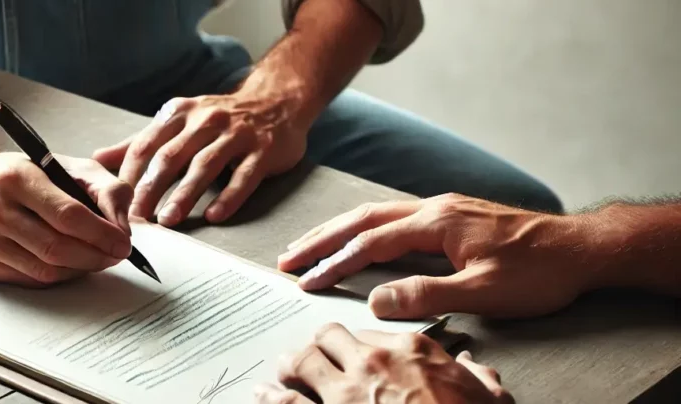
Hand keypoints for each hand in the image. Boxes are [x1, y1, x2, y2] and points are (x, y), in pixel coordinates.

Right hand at [0, 152, 132, 286]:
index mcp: (17, 177)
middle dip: (96, 256)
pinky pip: (30, 281)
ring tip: (97, 258)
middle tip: (116, 255)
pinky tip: (69, 263)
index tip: (123, 243)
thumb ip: (106, 190)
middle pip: (57, 248)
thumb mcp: (68, 166)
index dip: (102, 234)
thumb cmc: (23, 174)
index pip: (68, 215)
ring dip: (80, 269)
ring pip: (45, 271)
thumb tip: (122, 228)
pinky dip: (58, 276)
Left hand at [92, 93, 307, 226]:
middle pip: (171, 156)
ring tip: (168, 219)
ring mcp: (237, 134)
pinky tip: (215, 215)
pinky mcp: (263, 150)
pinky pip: (243, 177)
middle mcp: (207, 120)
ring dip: (184, 195)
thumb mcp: (179, 121)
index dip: (129, 175)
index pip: (146, 145)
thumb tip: (99, 158)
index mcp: (180, 113)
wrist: (277, 101)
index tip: (115, 203)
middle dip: (150, 189)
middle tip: (135, 217)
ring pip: (205, 166)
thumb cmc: (222, 118)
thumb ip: (142, 141)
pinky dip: (228, 197)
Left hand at [254, 323, 512, 403]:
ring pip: (303, 361)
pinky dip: (271, 397)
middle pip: (330, 336)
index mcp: (411, 351)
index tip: (353, 351)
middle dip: (320, 344)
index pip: (371, 331)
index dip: (358, 343)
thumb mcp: (489, 400)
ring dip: (292, 364)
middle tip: (314, 353)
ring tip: (283, 368)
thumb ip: (478, 378)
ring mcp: (346, 393)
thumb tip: (477, 369)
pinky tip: (262, 393)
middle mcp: (373, 362)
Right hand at [278, 193, 596, 318]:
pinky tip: (359, 237)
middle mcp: (434, 208)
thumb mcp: (484, 292)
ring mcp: (443, 208)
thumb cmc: (538, 271)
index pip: (371, 243)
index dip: (335, 263)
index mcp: (437, 222)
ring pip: (378, 214)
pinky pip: (395, 217)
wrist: (580, 248)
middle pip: (364, 218)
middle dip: (322, 237)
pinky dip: (366, 228)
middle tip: (288, 256)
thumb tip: (376, 300)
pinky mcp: (452, 215)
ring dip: (341, 229)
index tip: (306, 280)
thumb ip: (427, 294)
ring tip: (311, 245)